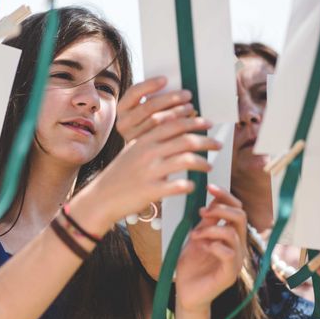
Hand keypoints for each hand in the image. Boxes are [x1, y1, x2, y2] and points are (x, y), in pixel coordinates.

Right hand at [82, 113, 219, 225]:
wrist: (102, 197)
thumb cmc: (119, 175)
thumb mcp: (132, 151)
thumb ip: (152, 140)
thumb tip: (175, 131)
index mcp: (144, 140)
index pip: (175, 124)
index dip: (194, 121)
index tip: (207, 122)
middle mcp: (148, 152)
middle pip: (186, 139)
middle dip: (206, 140)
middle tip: (217, 144)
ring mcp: (150, 171)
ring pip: (187, 160)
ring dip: (203, 162)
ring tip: (209, 166)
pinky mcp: (152, 191)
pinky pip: (179, 186)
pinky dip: (189, 185)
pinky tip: (193, 186)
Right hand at [116, 76, 196, 142]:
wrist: (139, 155)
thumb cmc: (147, 122)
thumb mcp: (144, 109)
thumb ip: (155, 99)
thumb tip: (177, 88)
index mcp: (123, 108)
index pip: (134, 92)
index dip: (150, 84)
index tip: (165, 79)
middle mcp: (124, 123)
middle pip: (149, 106)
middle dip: (171, 98)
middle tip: (187, 94)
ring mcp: (132, 137)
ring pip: (158, 121)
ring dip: (177, 112)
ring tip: (190, 108)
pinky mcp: (144, 149)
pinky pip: (163, 136)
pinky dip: (176, 128)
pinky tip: (187, 124)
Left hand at [174, 185, 246, 313]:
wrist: (186, 293)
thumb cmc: (190, 267)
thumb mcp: (196, 239)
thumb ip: (205, 223)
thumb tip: (210, 202)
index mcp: (230, 236)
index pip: (237, 209)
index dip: (225, 196)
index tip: (209, 187)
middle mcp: (237, 246)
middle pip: (241, 217)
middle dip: (220, 209)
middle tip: (201, 213)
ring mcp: (236, 260)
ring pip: (234, 233)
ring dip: (211, 229)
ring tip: (195, 235)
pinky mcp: (230, 274)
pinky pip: (229, 253)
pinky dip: (214, 246)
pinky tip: (202, 247)